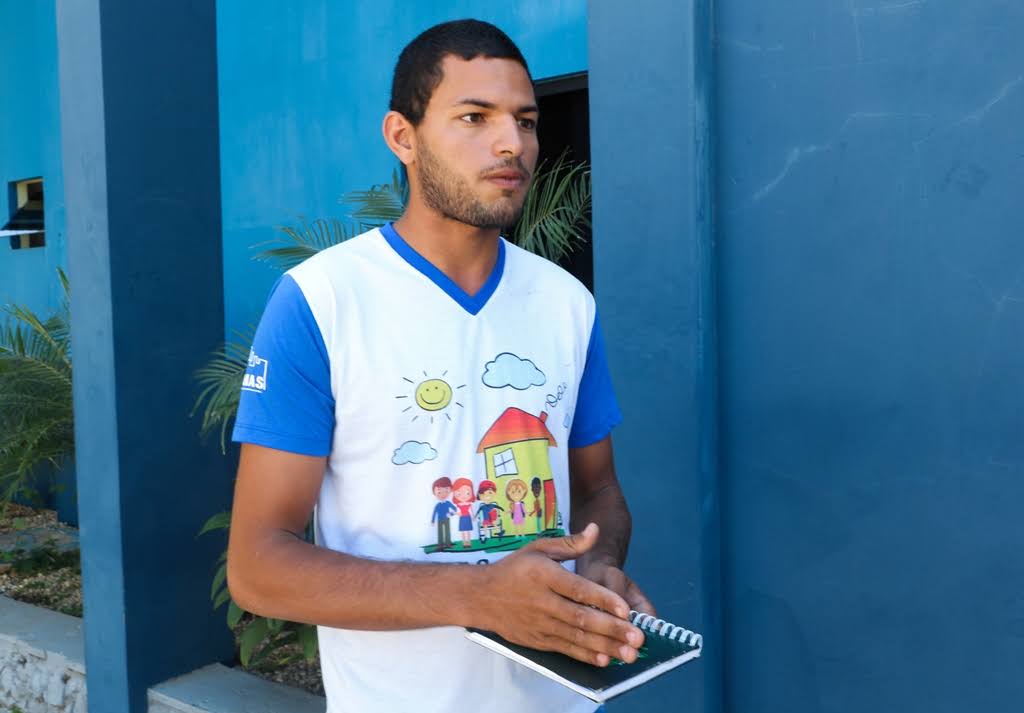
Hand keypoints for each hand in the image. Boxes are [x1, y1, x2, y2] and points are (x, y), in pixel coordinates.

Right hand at [473, 523, 644, 666]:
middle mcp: (542, 601)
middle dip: (612, 629)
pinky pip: (565, 649)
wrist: (480, 597)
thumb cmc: (514, 569)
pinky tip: (604, 659)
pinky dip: (585, 655)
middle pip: (581, 617)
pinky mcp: (538, 640)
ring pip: (576, 637)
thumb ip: (570, 543)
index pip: (578, 589)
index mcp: (544, 575)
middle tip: (638, 637)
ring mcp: (540, 624)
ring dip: (605, 646)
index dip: (603, 600)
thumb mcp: (539, 548)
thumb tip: (596, 530)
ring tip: (629, 653)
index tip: (626, 609)